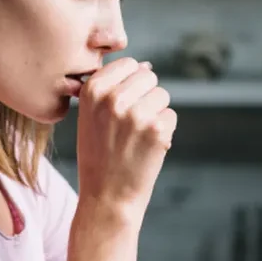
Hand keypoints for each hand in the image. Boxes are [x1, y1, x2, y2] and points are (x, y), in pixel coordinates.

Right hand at [75, 57, 176, 219]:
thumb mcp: (90, 115)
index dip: (129, 84)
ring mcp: (136, 114)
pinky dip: (164, 131)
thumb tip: (146, 65)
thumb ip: (112, 88)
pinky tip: (147, 147)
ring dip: (155, 114)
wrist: (107, 196)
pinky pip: (171, 116)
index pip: (128, 64)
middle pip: (148, 76)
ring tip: (136, 137)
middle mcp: (113, 98)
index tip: (120, 107)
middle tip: (130, 125)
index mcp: (93, 90)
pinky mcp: (157, 130)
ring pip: (162, 95)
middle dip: (145, 96)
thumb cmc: (99, 154)